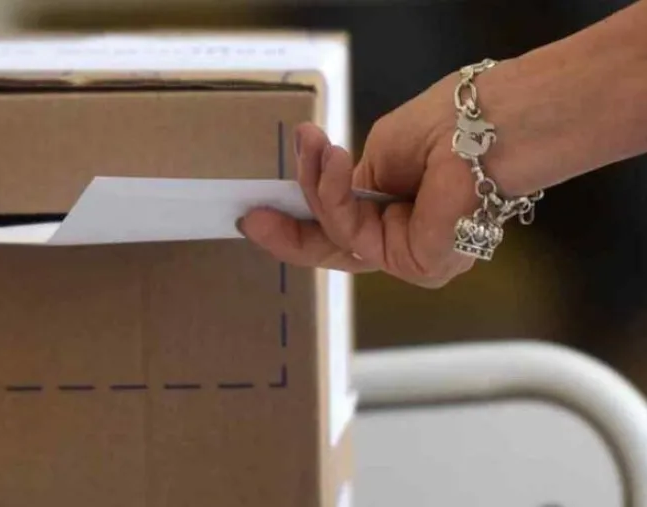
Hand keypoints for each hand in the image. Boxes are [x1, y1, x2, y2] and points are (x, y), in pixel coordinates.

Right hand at [238, 71, 502, 288]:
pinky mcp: (417, 265)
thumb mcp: (378, 155)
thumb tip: (333, 195)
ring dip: (316, 187)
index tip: (261, 213)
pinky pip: (355, 234)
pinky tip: (330, 159)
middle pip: (334, 248)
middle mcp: (404, 242)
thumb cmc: (447, 126)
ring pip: (339, 237)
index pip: (341, 229)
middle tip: (252, 218)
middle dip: (289, 233)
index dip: (299, 224)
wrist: (487, 124)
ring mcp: (411, 259)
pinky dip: (335, 195)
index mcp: (397, 215)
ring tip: (311, 145)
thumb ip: (351, 185)